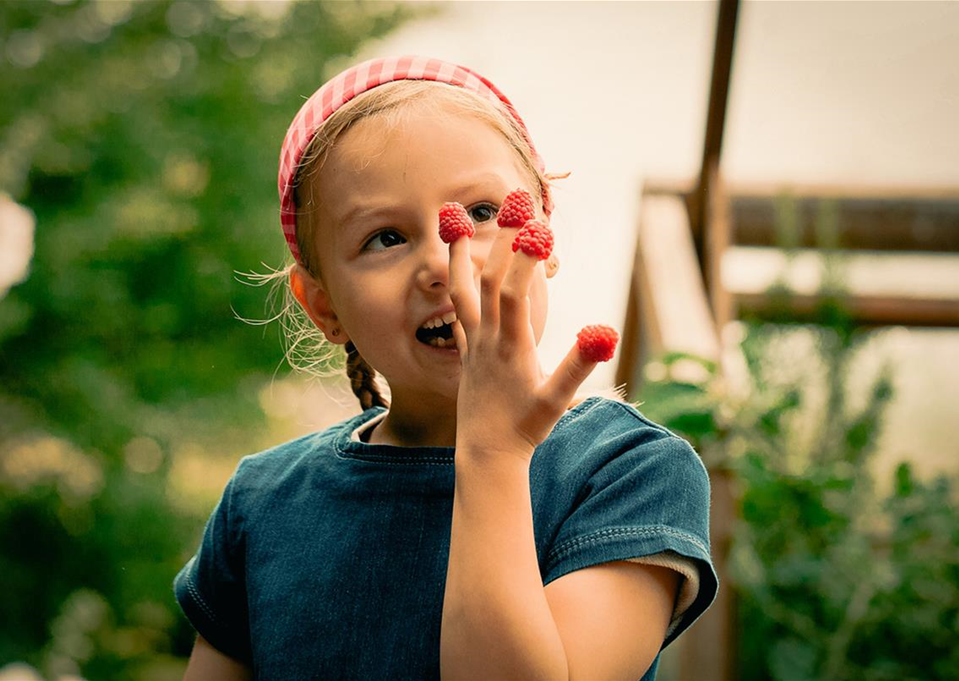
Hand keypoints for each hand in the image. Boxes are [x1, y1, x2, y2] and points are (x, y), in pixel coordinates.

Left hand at [446, 202, 616, 464]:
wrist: (486, 454)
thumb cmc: (525, 428)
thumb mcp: (558, 400)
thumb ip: (579, 365)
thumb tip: (606, 331)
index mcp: (510, 346)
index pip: (514, 293)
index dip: (523, 259)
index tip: (538, 225)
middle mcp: (487, 338)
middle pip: (490, 280)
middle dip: (501, 239)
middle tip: (513, 200)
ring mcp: (473, 343)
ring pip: (463, 291)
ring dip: (461, 254)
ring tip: (455, 219)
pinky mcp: (467, 350)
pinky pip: (458, 307)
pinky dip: (457, 281)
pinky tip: (456, 266)